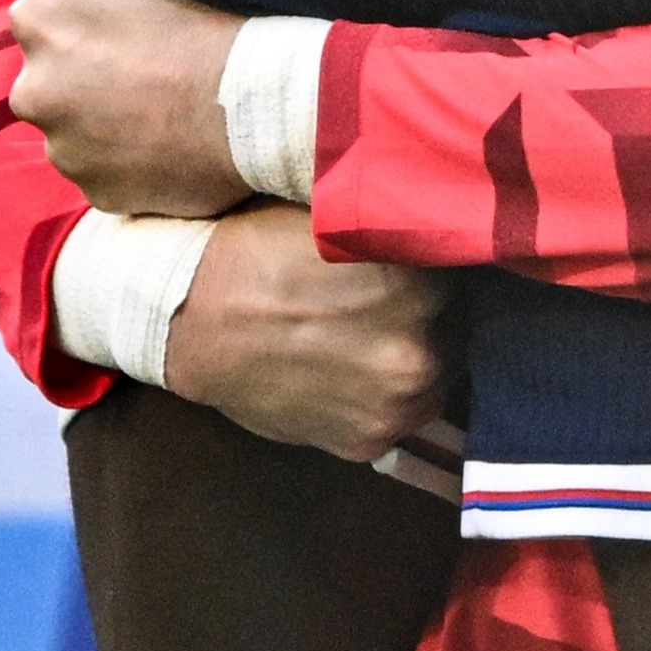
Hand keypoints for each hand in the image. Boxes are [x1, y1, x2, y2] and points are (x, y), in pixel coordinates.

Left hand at [8, 0, 248, 213]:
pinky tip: (168, 146)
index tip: (129, 31)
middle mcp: (33, 87)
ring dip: (105, 126)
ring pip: (76, 133)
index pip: (44, 22)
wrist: (257, 97)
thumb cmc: (205, 16)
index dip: (87, 26)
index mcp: (37, 20)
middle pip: (52, 82)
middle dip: (86, 81)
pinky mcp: (96, 192)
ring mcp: (63, 148)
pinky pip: (106, 175)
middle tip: (149, 74)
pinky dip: (128, 165)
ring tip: (164, 112)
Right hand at [163, 207, 452, 464]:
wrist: (186, 318)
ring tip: (365, 339)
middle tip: (383, 302)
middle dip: (429, 315)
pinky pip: (399, 416)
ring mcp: (396, 403)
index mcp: (421, 280)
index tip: (411, 262)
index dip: (436, 265)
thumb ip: (390, 222)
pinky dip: (381, 397)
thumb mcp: (331, 214)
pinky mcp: (369, 442)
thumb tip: (438, 209)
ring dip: (412, 360)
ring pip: (434, 378)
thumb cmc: (256, 250)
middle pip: (454, 329)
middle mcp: (421, 348)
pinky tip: (345, 371)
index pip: (463, 272)